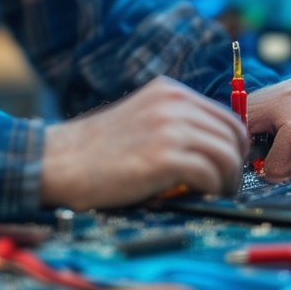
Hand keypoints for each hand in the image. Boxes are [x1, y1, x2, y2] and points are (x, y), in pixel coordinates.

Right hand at [39, 76, 249, 209]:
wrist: (56, 162)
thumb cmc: (94, 151)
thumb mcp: (139, 119)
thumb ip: (173, 123)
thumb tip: (212, 148)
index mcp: (168, 91)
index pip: (226, 117)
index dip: (233, 146)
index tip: (226, 168)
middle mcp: (172, 103)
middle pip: (232, 135)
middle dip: (234, 165)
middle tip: (223, 187)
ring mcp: (168, 128)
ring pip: (227, 155)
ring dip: (226, 181)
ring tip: (214, 195)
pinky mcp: (163, 156)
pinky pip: (210, 174)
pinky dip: (211, 190)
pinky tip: (199, 198)